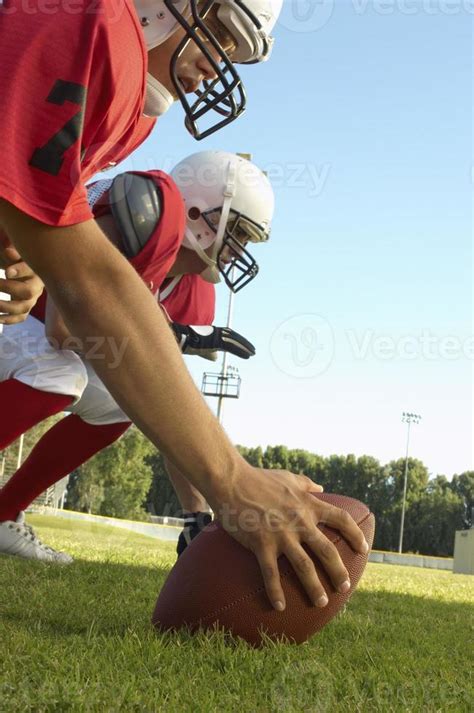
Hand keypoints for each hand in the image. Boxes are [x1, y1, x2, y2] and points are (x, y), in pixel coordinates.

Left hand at [0, 244, 43, 324]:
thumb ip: (12, 254)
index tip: (7, 272)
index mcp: (34, 270)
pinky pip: (20, 317)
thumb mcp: (16, 255)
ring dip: (5, 306)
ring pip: (22, 307)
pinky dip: (8, 319)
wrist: (21, 272)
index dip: (20, 271)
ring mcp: (31, 300)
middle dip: (9, 289)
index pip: (30, 270)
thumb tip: (8, 251)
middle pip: (28, 292)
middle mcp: (36, 286)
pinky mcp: (25, 309)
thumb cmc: (16, 261)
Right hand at [171, 323, 255, 361]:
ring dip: (245, 348)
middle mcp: (219, 332)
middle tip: (253, 350)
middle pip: (235, 338)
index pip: (231, 336)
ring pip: (236, 342)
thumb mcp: (203, 350)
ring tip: (253, 353)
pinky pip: (233, 347)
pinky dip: (241, 352)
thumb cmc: (190, 345)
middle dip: (245, 344)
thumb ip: (211, 353)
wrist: (183, 340)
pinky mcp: (218, 341)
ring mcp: (218, 336)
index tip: (246, 347)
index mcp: (216, 333)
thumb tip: (216, 358)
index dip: (239, 341)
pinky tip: (248, 356)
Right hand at [210, 466, 368, 610]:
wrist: (232, 481)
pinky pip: (271, 573)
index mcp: (308, 505)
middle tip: (345, 587)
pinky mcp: (261, 544)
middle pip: (327, 550)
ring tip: (321, 603)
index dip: (356, 535)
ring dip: (314, 587)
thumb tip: (321, 488)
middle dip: (339, 571)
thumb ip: (306, 484)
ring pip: (304, 566)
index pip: (341, 519)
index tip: (363, 549)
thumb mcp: (288, 477)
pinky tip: (280, 606)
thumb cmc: (259, 478)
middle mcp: (299, 521)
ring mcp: (281, 534)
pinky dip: (276, 592)